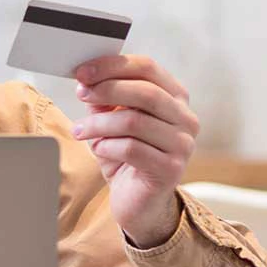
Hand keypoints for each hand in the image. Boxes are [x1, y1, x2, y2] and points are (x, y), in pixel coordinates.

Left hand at [70, 54, 198, 247]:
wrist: (138, 201)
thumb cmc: (125, 156)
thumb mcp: (111, 121)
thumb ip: (105, 99)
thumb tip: (87, 79)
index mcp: (174, 98)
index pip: (148, 68)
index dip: (113, 65)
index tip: (83, 71)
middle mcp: (185, 118)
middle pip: (145, 91)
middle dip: (106, 90)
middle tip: (81, 95)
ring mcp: (182, 144)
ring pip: (135, 121)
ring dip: (99, 124)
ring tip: (81, 131)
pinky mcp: (171, 168)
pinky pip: (131, 148)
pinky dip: (107, 146)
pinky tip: (98, 149)